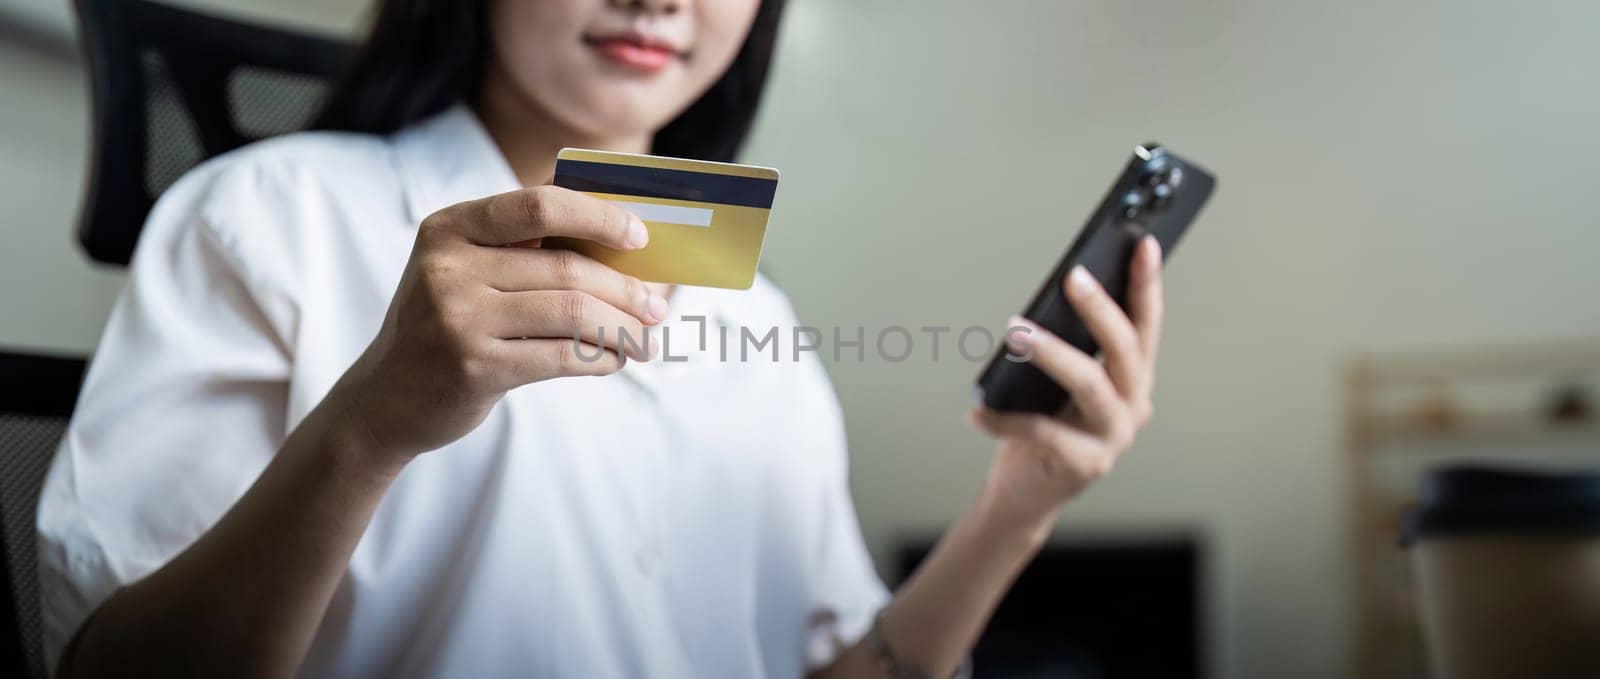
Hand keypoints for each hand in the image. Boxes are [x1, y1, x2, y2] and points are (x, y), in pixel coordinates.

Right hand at [320, 186, 669, 466]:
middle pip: (566, 268)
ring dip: (621, 328)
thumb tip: (622, 237)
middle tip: (656, 307)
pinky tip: (613, 361)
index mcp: (450, 227)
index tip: (639, 236)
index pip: (538, 206)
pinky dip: (599, 358)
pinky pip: (561, 356)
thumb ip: (525, 246)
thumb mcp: (466, 270)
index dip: (598, 217)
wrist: (385, 399)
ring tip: (645, 341)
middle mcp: (448, 267)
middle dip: (624, 289)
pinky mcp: (473, 367)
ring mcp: (457, 318)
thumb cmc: (448, 325)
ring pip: (572, 313)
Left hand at [967, 236, 1164, 534]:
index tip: (1143, 243)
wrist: (1026, 493)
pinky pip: (1044, 432)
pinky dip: (1005, 420)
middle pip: (1125, 349)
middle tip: (1072, 276)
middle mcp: (1133, 405)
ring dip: (1052, 353)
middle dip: (1101, 308)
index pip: (1145, 323)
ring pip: (1090, 384)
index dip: (1147, 284)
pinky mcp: (1086, 465)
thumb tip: (1057, 294)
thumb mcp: (1057, 382)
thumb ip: (1068, 346)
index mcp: (1132, 378)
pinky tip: (976, 413)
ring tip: (1015, 331)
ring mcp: (1113, 438)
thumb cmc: (1042, 426)